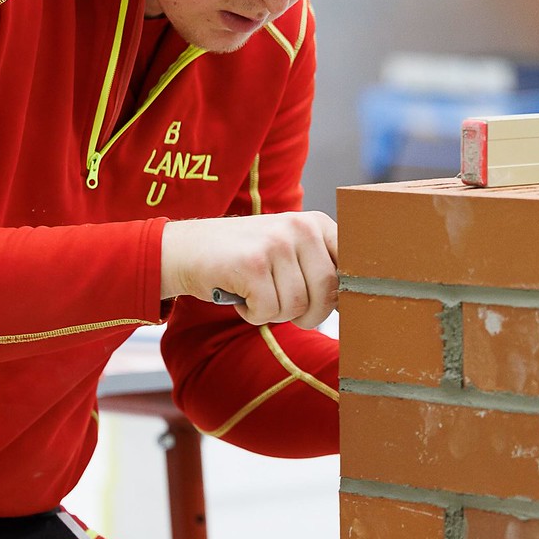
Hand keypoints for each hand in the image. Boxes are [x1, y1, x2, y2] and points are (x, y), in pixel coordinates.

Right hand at [160, 213, 338, 328]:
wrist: (183, 249)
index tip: (326, 305)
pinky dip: (252, 314)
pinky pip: (268, 312)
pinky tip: (240, 295)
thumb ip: (319, 268)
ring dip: (274, 313)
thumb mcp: (288, 250)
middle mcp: (300, 227)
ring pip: (297, 307)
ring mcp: (276, 243)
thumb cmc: (243, 259)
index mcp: (315, 223)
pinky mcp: (252, 264)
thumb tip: (355, 304)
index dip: (341, 296)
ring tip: (255, 292)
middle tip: (282, 307)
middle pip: (327, 293)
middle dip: (308, 314)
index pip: (352, 266)